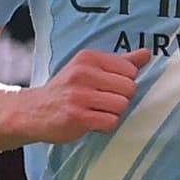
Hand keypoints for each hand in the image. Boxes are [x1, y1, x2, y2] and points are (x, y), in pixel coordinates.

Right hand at [4, 49, 141, 143]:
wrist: (33, 111)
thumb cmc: (66, 90)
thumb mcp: (89, 69)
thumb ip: (120, 62)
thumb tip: (147, 54)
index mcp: (88, 58)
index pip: (130, 70)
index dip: (124, 83)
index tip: (107, 88)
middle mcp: (83, 73)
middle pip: (129, 88)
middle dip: (121, 99)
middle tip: (102, 102)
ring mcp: (79, 95)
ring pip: (121, 106)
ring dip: (113, 113)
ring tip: (96, 111)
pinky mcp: (77, 116)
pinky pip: (110, 122)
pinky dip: (105, 125)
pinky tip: (92, 121)